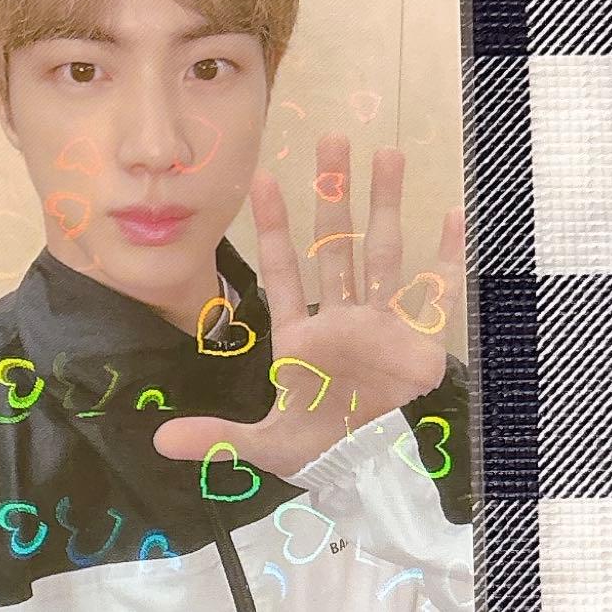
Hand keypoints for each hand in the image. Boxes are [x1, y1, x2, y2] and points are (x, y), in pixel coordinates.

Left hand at [152, 134, 465, 480]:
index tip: (261, 179)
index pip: (283, 270)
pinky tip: (453, 219)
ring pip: (383, 255)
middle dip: (334, 196)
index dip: (273, 227)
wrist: (362, 471)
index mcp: (299, 337)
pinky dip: (446, 260)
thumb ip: (216, 437)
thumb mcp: (261, 444)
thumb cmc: (312, 449)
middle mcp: (339, 319)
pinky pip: (436, 295)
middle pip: (336, 246)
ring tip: (387, 155)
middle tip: (332, 140)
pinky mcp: (418, 344)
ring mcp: (380, 326)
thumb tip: (158, 441)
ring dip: (385, 207)